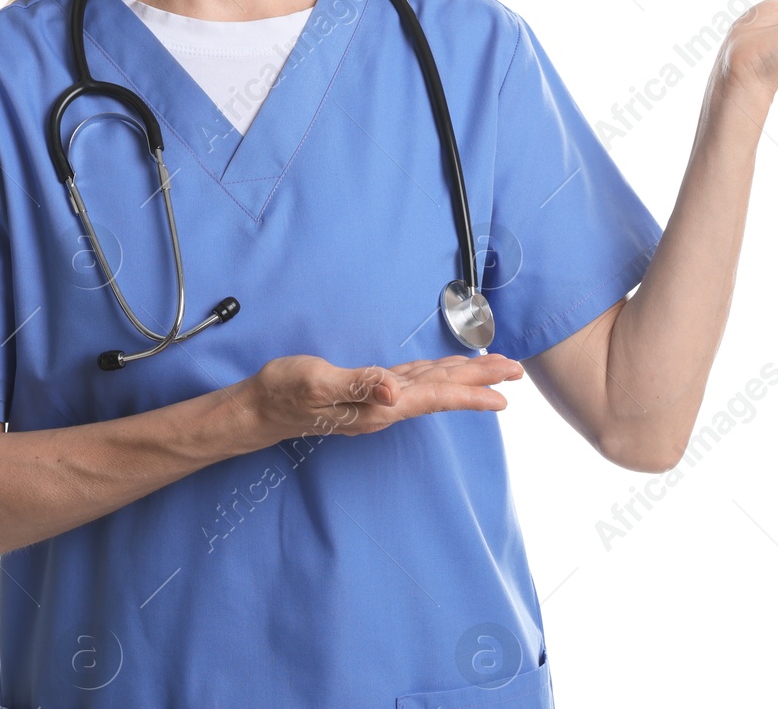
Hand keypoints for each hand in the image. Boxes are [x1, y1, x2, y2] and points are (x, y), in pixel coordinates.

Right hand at [243, 353, 524, 443]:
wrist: (260, 408)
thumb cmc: (285, 392)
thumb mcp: (317, 381)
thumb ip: (358, 384)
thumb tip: (395, 391)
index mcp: (379, 405)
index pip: (436, 396)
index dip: (472, 391)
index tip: (506, 390)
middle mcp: (384, 407)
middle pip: (442, 392)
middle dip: (480, 381)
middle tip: (516, 370)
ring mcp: (377, 402)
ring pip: (431, 387)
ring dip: (463, 378)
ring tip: (492, 371)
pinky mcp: (367, 393)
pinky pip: (413, 384)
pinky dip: (436, 376)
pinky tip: (444, 372)